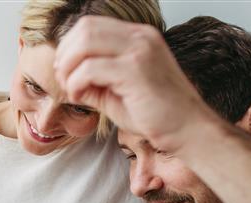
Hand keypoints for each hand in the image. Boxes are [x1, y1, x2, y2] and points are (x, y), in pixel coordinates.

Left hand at [54, 16, 215, 153]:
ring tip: (71, 90)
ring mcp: (140, 50)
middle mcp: (140, 37)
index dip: (69, 46)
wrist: (187, 130)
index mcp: (138, 37)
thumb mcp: (117, 92)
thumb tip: (65, 76)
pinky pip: (89, 69)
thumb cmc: (156, 115)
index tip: (65, 72)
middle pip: (85, 28)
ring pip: (85, 43)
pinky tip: (79, 98)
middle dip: (65, 55)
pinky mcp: (135, 70)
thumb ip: (93, 80)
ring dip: (68, 68)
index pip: (91, 25)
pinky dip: (75, 84)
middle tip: (63, 80)